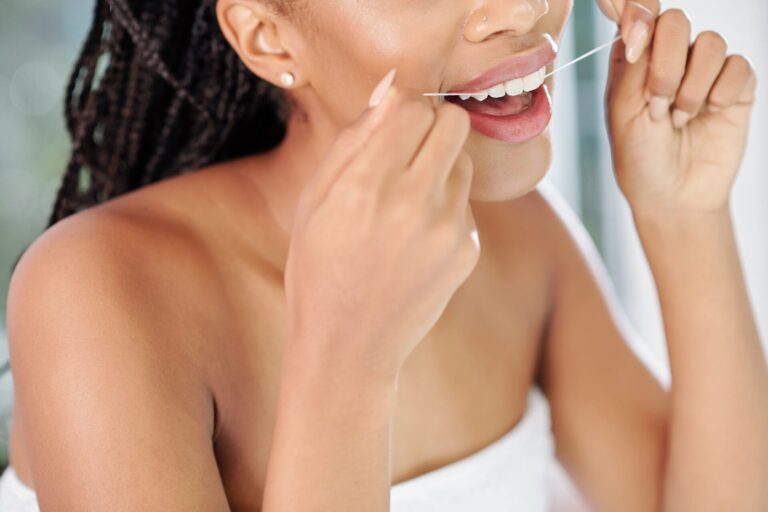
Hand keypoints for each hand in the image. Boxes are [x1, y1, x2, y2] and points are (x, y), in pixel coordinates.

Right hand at [284, 70, 478, 381]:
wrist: (348, 345)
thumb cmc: (318, 268)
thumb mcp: (314, 201)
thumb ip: (353, 140)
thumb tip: (390, 92)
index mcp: (365, 186)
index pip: (413, 106)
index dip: (402, 109)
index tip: (390, 126)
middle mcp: (413, 203)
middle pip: (453, 121)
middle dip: (431, 125)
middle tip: (406, 151)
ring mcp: (447, 230)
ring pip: (464, 160)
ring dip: (439, 166)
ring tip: (406, 202)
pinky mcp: (467, 251)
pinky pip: (465, 203)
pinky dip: (445, 207)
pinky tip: (415, 238)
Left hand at [602, 7, 757, 216]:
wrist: (674, 196)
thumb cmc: (639, 157)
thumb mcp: (623, 114)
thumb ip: (632, 64)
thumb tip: (641, 19)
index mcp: (633, 59)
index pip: (639, 12)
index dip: (640, 13)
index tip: (638, 42)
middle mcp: (669, 57)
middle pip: (675, 20)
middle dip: (666, 66)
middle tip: (658, 105)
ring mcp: (703, 70)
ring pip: (710, 43)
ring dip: (692, 88)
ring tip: (679, 120)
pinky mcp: (736, 86)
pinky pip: (739, 66)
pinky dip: (722, 93)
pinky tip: (710, 115)